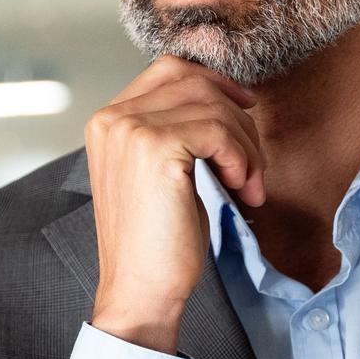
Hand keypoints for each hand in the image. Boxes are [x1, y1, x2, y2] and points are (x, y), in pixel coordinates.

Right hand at [84, 55, 264, 352]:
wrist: (141, 290)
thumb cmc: (158, 240)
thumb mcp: (164, 172)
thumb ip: (179, 129)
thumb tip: (234, 97)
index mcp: (107, 120)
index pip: (171, 69)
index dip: (216, 85)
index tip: (246, 112)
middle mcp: (112, 117)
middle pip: (196, 81)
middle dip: (237, 119)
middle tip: (251, 168)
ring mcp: (130, 130)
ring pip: (213, 106)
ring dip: (245, 146)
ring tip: (248, 187)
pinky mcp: (155, 148)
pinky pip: (219, 132)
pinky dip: (241, 160)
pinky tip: (240, 190)